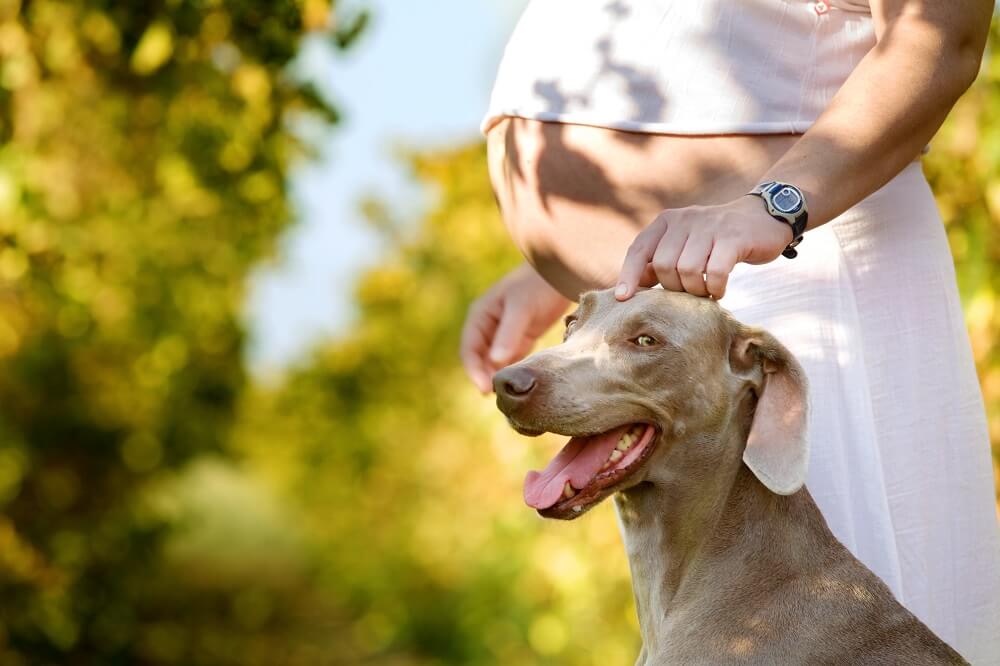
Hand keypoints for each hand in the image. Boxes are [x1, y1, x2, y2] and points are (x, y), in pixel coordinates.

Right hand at [460, 262, 570, 393]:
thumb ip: (508, 334)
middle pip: (481, 359)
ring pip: (496, 361)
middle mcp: (489, 326)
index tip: (484, 389)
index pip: (470, 349)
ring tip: (510, 394)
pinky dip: (514, 370)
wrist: (562, 273)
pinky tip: (523, 383)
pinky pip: (513, 359)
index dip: (474, 371)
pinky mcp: (522, 337)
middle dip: (486, 376)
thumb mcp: (521, 308)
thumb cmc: (537, 286)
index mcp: (480, 316)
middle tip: (499, 397)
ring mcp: (505, 333)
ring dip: (500, 376)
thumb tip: (495, 362)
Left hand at [615, 196, 793, 300]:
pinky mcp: (733, 237)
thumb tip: (630, 288)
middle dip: (674, 288)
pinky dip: (715, 287)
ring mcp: (709, 226)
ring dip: (696, 290)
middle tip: (689, 292)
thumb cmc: (716, 240)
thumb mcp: (684, 245)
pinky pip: (715, 271)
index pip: (639, 249)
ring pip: (687, 270)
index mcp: (667, 221)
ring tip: (705, 292)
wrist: (764, 218)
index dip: (628, 275)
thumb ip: (658, 261)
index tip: (623, 299)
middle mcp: (685, 219)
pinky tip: (719, 290)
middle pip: (663, 265)